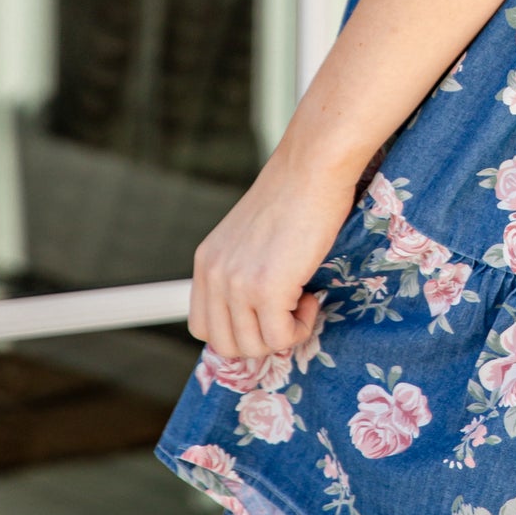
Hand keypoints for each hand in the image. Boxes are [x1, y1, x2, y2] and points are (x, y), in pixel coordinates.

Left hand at [188, 141, 363, 363]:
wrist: (312, 167)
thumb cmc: (295, 193)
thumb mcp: (251, 235)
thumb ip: (242, 268)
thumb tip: (259, 310)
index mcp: (207, 262)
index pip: (203, 327)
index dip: (238, 331)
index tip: (267, 315)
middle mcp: (214, 275)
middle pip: (225, 345)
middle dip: (262, 339)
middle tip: (288, 311)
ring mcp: (237, 284)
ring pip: (253, 347)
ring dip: (284, 334)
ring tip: (303, 299)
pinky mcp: (266, 288)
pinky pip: (281, 337)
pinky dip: (301, 328)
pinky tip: (311, 297)